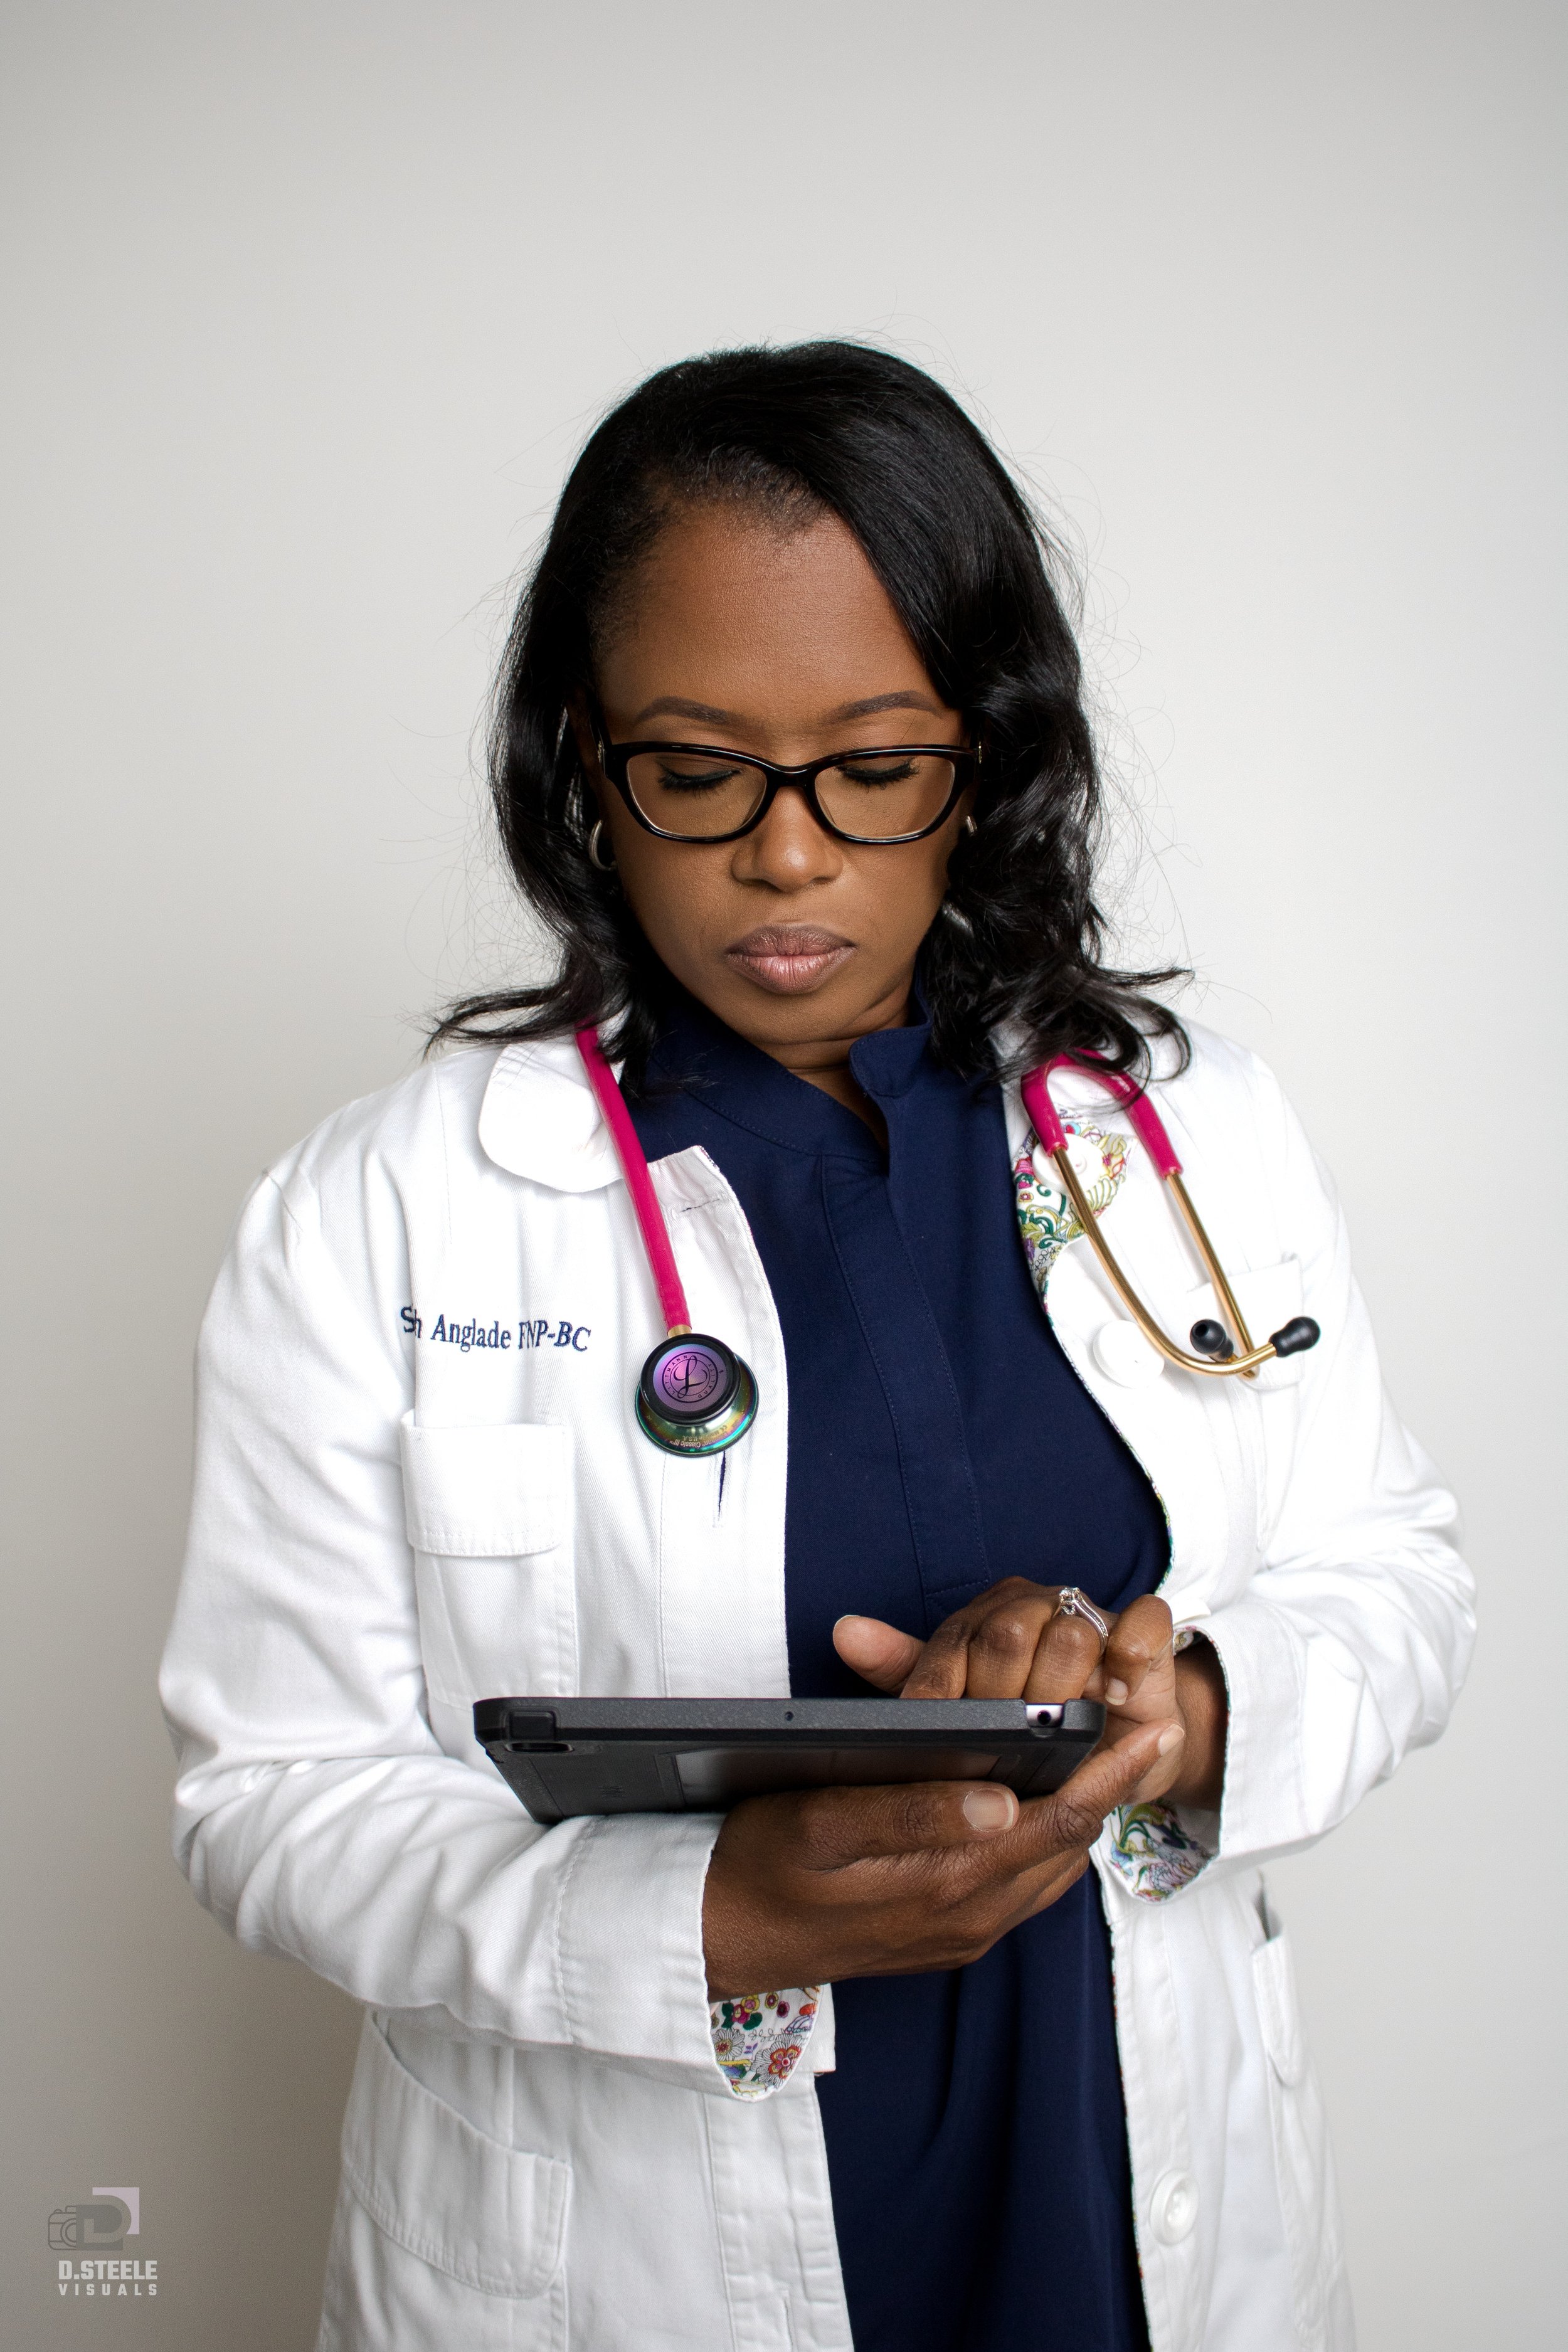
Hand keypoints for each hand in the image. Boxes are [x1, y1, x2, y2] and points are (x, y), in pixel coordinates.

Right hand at [702, 1716, 1178, 1998]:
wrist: (718, 1941)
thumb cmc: (757, 1864)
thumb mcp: (819, 1823)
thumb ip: (909, 1811)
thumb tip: (1001, 1798)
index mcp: (947, 1882)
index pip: (1056, 1818)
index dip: (1111, 1770)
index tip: (1156, 1723)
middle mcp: (969, 1916)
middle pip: (1067, 1840)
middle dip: (1115, 1780)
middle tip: (1152, 1720)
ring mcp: (962, 1932)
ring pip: (1051, 1865)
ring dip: (1087, 1807)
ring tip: (1116, 1751)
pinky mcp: (948, 1935)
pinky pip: (1023, 1885)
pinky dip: (1051, 1838)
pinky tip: (1048, 1802)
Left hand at [834, 1578, 1227, 1812]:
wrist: (1121, 1734)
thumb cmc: (1032, 1719)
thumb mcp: (968, 1706)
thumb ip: (909, 1672)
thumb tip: (844, 1632)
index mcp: (983, 1619)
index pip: (951, 1643)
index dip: (940, 1688)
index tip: (928, 1730)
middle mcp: (1034, 1606)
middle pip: (1007, 1632)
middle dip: (1003, 1693)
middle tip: (1005, 1737)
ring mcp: (1092, 1614)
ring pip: (1068, 1629)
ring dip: (1063, 1684)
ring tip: (1060, 1723)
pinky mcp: (1145, 1630)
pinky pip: (1142, 1623)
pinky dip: (1128, 1656)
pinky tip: (1117, 1693)